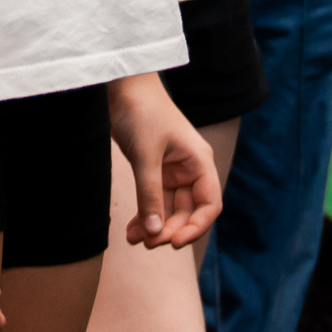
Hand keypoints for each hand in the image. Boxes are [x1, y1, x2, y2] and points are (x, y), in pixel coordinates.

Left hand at [107, 73, 222, 248]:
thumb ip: (149, 194)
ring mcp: (172, 172)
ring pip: (169, 210)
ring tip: (134, 240)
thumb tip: (155, 233)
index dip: (196, 227)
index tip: (175, 243)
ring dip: (154, 227)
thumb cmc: (141, 112)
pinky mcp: (154, 171)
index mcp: (199, 162)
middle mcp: (190, 170)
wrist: (122, 87)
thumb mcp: (145, 155)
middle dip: (170, 230)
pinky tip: (131, 231)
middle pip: (188, 212)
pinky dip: (144, 216)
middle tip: (148, 244)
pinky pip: (154, 201)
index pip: (209, 204)